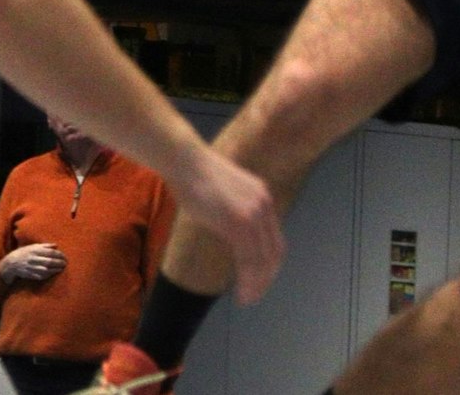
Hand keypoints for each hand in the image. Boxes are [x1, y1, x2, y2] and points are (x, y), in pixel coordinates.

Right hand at [0, 242, 66, 282]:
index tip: (64, 256)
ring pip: (46, 269)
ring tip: (62, 268)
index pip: (50, 252)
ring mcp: (31, 267)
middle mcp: (33, 259)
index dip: (59, 255)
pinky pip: (41, 276)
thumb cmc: (24, 253)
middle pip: (49, 261)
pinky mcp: (30, 274)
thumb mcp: (33, 246)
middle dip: (59, 262)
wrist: (11, 263)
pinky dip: (49, 275)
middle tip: (65, 263)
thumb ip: (45, 246)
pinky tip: (54, 273)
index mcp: (35, 250)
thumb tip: (56, 245)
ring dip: (55, 269)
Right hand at [167, 148, 283, 304]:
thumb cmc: (193, 176)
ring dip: (257, 284)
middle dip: (266, 278)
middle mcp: (263, 205)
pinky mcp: (238, 221)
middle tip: (254, 295)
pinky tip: (241, 291)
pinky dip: (248, 278)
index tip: (259, 280)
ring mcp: (253, 213)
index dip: (269, 264)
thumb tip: (228, 229)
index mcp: (262, 197)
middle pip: (274, 252)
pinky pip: (249, 257)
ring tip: (247, 299)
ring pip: (263, 259)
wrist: (185, 160)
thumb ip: (233, 211)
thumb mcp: (223, 194)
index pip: (275, 240)